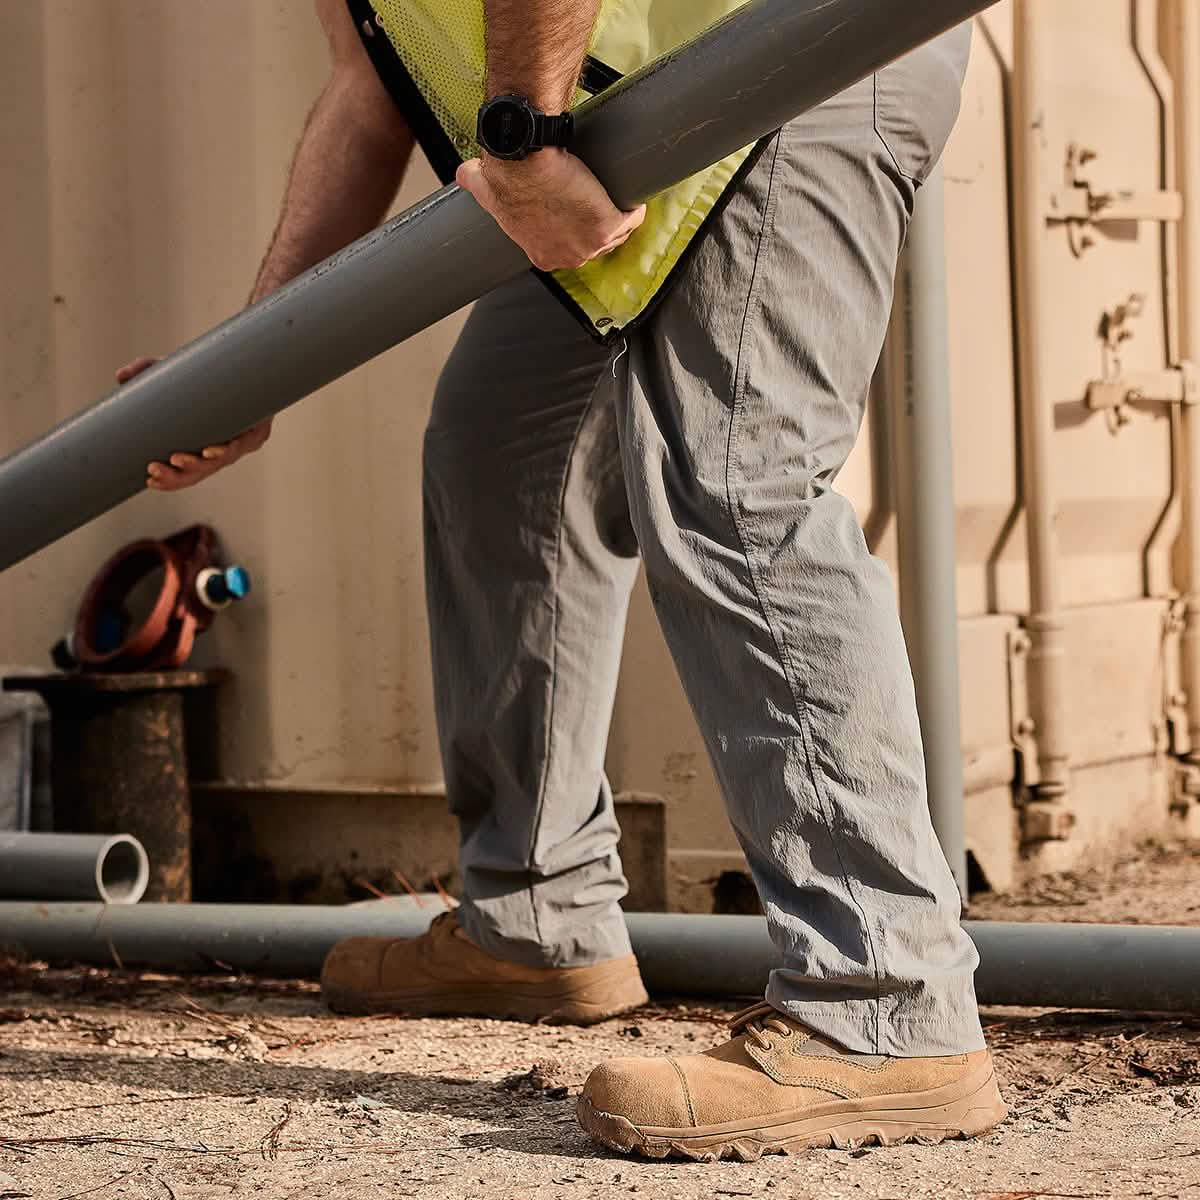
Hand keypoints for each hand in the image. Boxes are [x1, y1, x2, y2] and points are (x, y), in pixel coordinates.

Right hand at [116, 356, 273, 491]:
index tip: (149, 481)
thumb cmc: (210, 376)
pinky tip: (209, 450)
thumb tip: (119, 376)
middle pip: (201, 473)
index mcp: (206, 447)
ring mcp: (244, 443)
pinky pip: (243, 445)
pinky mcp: (259, 432)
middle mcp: (226, 450)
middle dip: (177, 477)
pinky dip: (226, 449)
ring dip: (196, 464)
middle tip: (153, 470)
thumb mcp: (175, 374)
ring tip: (174, 459)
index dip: (171, 482)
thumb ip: (147, 373)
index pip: (188, 473)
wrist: (254, 368)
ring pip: (219, 462)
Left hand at [457, 150, 645, 271]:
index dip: (576, 229)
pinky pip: (632, 218)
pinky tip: (632, 193)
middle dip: (599, 223)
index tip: (578, 211)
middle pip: (596, 244)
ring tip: (614, 193)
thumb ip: (474, 184)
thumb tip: (463, 174)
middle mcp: (568, 257)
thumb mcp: (485, 187)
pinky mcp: (609, 226)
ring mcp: (590, 246)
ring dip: (619, 215)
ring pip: (617, 232)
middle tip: (597, 198)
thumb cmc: (505, 174)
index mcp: (543, 255)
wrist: (525, 160)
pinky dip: (634, 206)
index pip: (570, 248)